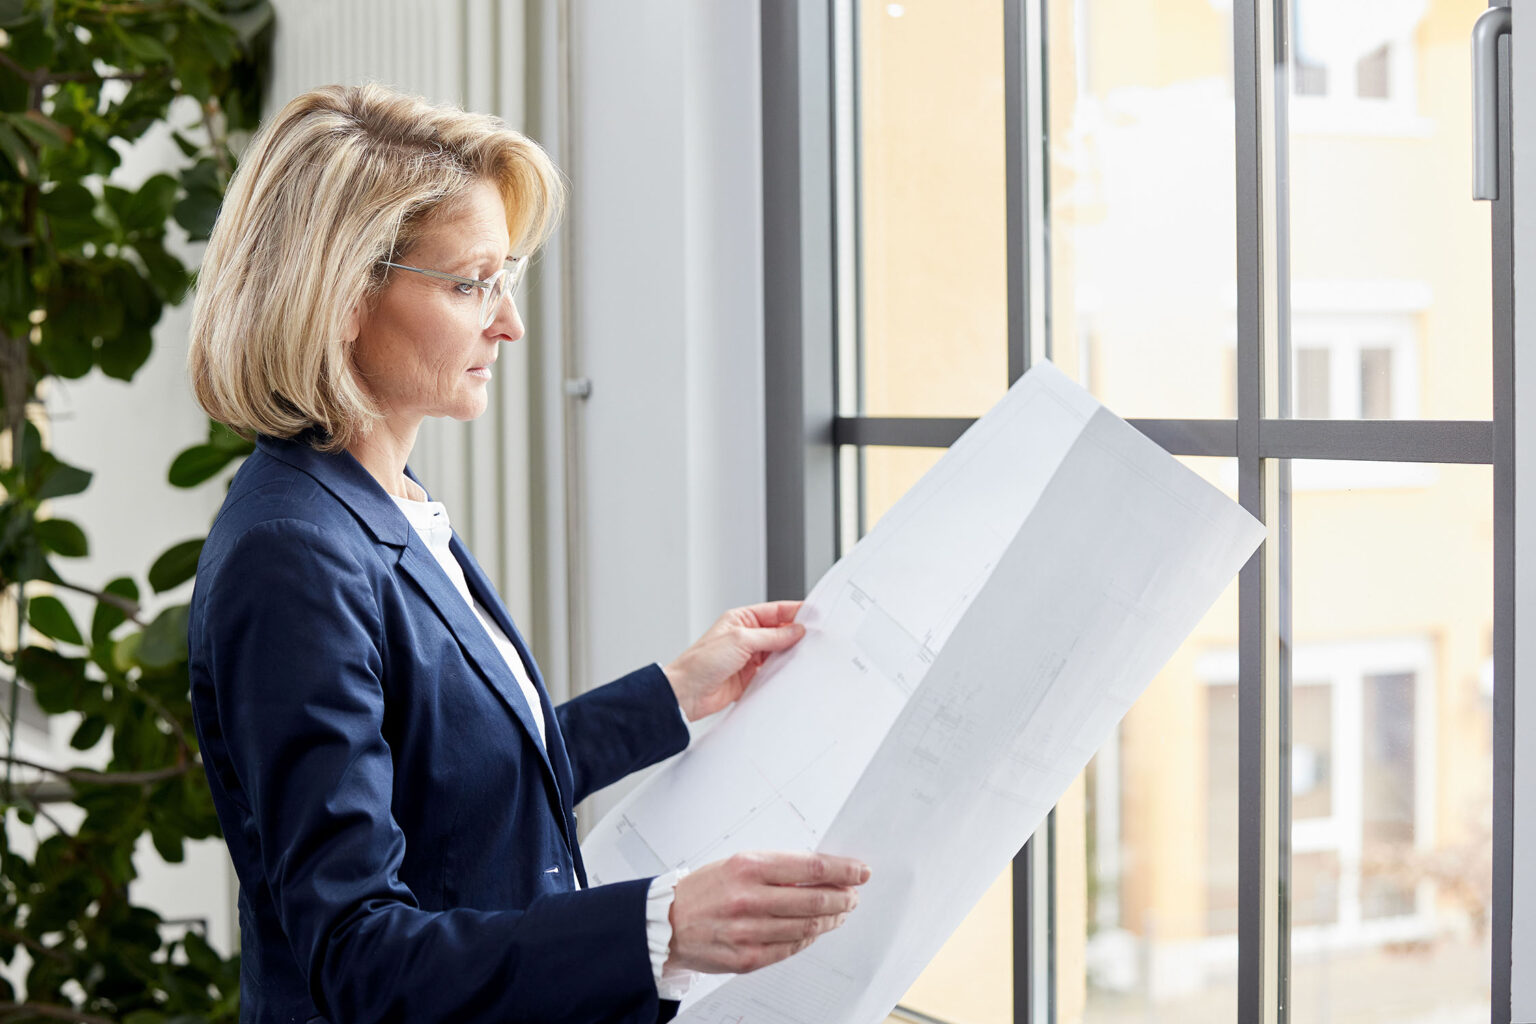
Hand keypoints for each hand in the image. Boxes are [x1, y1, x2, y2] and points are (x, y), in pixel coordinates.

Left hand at [662, 601, 804, 720]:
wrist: (687, 693)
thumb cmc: (701, 662)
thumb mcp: (740, 640)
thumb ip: (770, 636)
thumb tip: (794, 631)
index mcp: (741, 619)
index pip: (775, 611)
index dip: (795, 612)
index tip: (814, 615)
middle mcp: (746, 636)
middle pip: (779, 631)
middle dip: (796, 634)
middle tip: (815, 637)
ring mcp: (749, 657)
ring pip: (779, 652)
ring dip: (791, 654)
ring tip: (806, 654)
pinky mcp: (751, 677)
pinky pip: (774, 671)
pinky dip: (784, 671)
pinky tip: (792, 671)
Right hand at [666, 852, 869, 974]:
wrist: (666, 922)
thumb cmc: (703, 890)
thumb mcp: (737, 863)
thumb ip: (777, 868)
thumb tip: (819, 873)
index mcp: (748, 867)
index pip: (811, 867)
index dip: (843, 870)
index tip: (860, 871)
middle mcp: (750, 899)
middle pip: (814, 899)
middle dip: (843, 897)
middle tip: (853, 895)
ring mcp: (749, 931)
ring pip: (807, 926)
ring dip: (831, 919)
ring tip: (840, 913)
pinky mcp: (748, 957)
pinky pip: (791, 947)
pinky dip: (808, 937)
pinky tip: (815, 930)